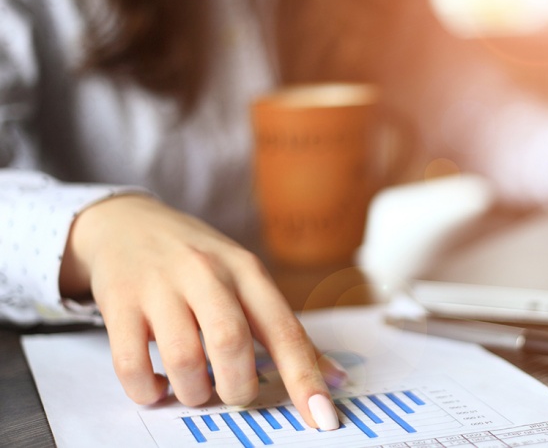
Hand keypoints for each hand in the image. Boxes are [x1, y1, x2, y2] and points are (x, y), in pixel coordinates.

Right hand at [60, 195, 343, 430]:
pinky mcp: (120, 301)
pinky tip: (156, 386)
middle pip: (232, 343)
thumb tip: (334, 380)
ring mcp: (160, 286)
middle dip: (238, 387)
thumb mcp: (247, 280)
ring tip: (195, 389)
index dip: (305, 378)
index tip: (323, 418)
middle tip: (233, 393)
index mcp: (248, 272)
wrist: (128, 222)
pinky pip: (132, 364)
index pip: (284, 330)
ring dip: (194, 393)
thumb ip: (285, 330)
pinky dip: (147, 390)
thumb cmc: (199, 261)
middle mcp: (207, 274)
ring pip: (184, 359)